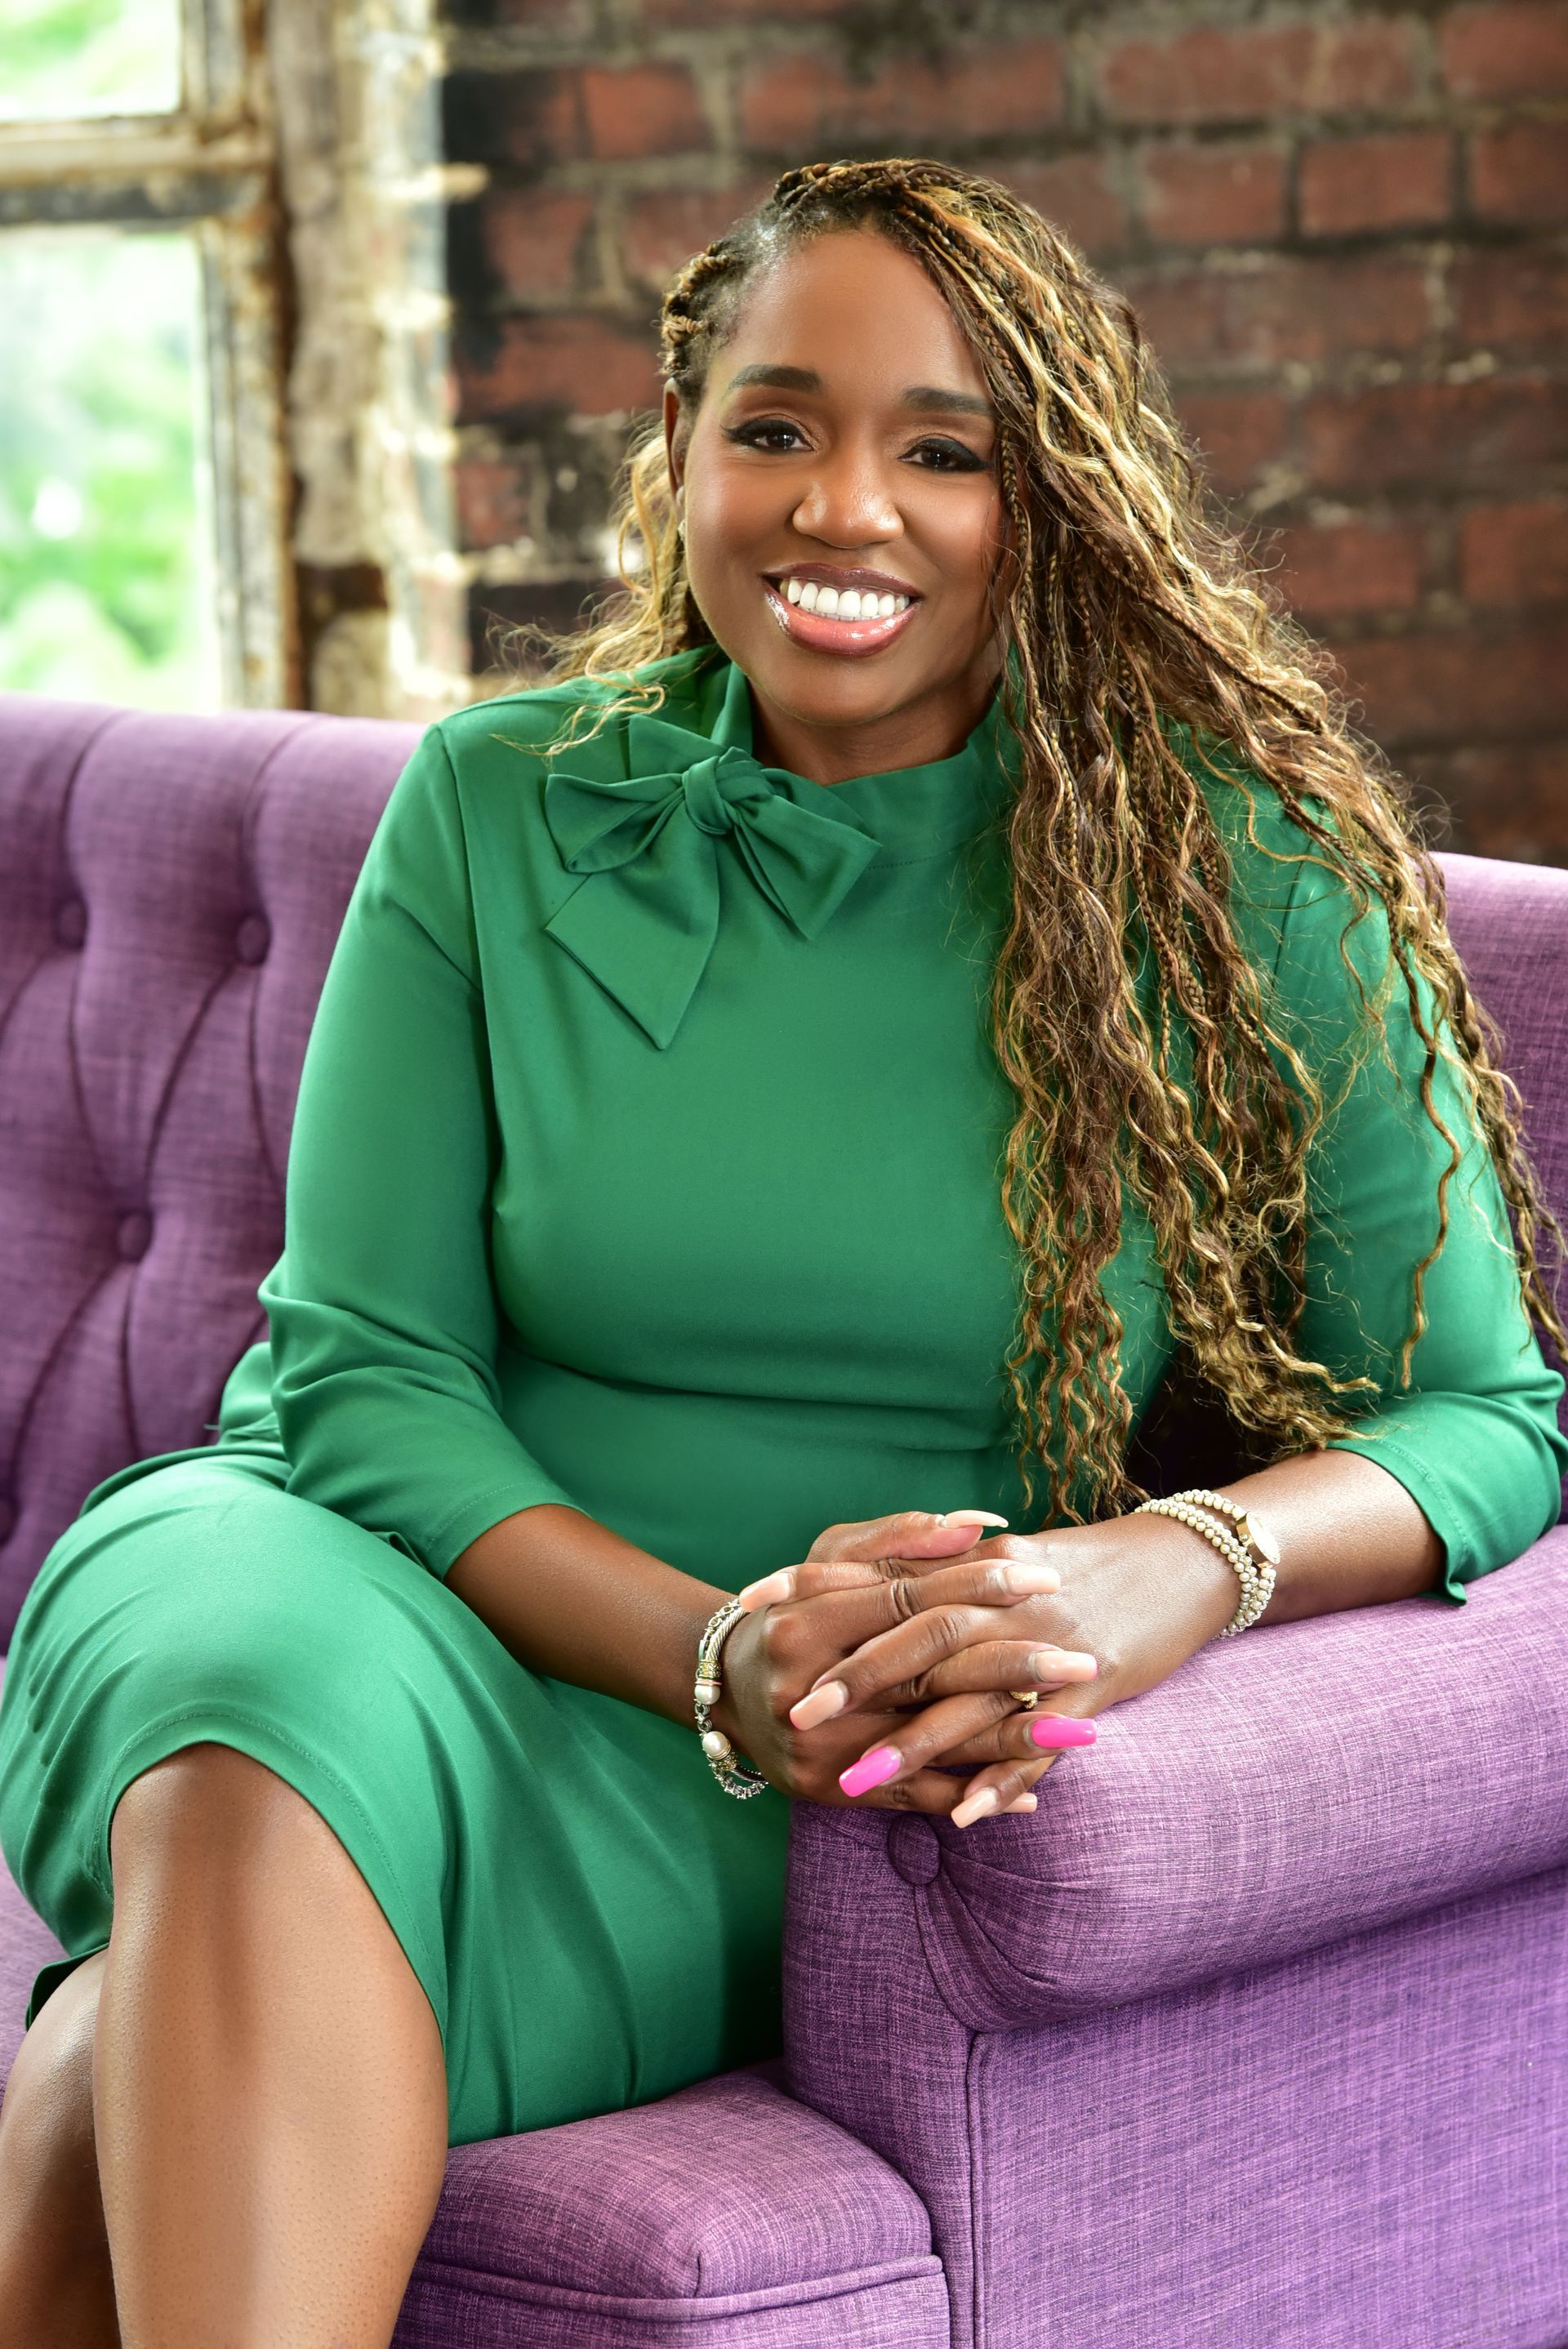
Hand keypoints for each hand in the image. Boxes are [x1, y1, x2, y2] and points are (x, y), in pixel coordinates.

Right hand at [716, 1510, 1098, 1815]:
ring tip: (1080, 1728)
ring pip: (932, 1742)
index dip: (979, 1588)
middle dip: (1013, 1667)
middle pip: (929, 1674)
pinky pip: (916, 1796)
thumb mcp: (828, 1562)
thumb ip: (900, 1539)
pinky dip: (976, 1792)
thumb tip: (979, 1524)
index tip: (1045, 1578)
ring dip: (1010, 1738)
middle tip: (1084, 1658)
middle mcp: (812, 1689)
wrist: (722, 1692)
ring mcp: (821, 1747)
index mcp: (806, 1621)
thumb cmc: (790, 1613)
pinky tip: (1036, 1789)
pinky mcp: (832, 1791)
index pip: (909, 1603)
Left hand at [775, 1511, 1239, 1825]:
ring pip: (972, 1694)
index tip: (753, 1603)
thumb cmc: (1092, 1565)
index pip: (886, 1570)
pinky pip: (1039, 1739)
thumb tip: (878, 1586)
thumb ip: (945, 1570)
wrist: (1186, 1560)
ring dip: (914, 1741)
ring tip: (856, 1781)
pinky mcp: (1095, 1684)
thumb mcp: (1011, 1559)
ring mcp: (1051, 1643)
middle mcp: (1007, 1597)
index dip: (818, 1584)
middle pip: (920, 1636)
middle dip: (856, 1676)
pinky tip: (964, 1814)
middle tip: (796, 1713)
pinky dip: (1002, 1776)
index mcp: (977, 1562)